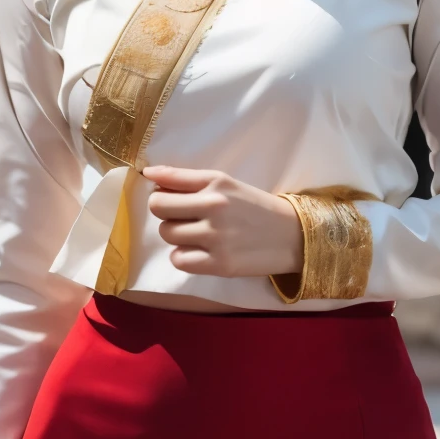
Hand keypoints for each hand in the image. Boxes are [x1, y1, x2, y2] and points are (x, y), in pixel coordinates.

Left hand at [144, 166, 303, 278]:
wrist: (291, 235)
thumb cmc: (254, 207)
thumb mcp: (225, 183)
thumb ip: (186, 179)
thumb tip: (148, 174)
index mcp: (216, 183)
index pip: (165, 184)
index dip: (159, 191)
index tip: (166, 195)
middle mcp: (215, 207)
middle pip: (158, 208)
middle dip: (164, 212)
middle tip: (182, 216)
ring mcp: (216, 237)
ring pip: (167, 234)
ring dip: (175, 234)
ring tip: (195, 233)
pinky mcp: (220, 264)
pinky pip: (178, 260)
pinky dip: (183, 256)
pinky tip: (199, 251)